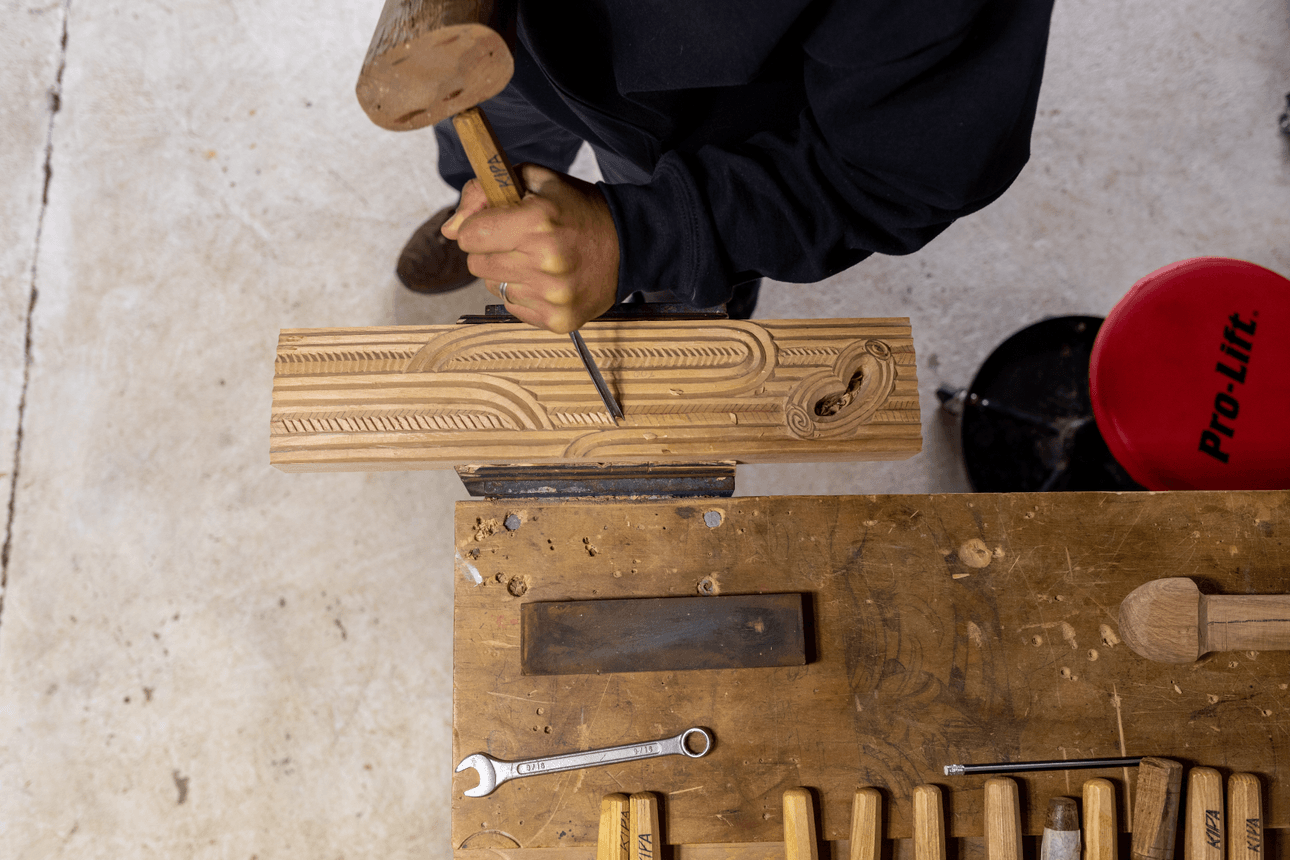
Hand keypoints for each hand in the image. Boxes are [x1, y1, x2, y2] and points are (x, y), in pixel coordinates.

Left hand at [441, 164, 619, 333]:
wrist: (629, 244)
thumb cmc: (580, 211)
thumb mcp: (535, 181)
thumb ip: (485, 192)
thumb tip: (450, 229)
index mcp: (538, 222)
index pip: (468, 236)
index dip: (478, 227)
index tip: (495, 223)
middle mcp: (545, 262)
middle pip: (476, 264)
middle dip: (492, 250)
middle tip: (521, 241)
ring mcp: (553, 295)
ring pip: (494, 287)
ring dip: (509, 273)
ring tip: (539, 261)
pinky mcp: (559, 319)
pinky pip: (513, 307)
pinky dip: (524, 293)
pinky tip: (547, 280)